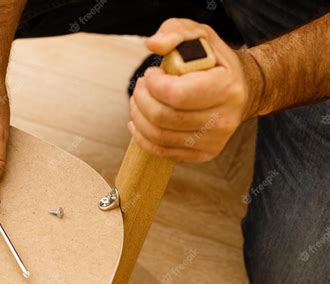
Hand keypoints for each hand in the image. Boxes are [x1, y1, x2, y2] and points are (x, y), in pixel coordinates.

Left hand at [129, 18, 259, 161]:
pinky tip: (138, 123)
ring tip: (137, 102)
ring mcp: (213, 141)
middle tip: (139, 87)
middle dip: (140, 99)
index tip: (151, 74)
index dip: (153, 84)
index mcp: (226, 88)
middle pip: (163, 117)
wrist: (243, 90)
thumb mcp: (200, 35)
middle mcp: (223, 119)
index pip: (177, 95)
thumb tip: (153, 45)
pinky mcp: (203, 154)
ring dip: (138, 117)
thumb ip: (175, 32)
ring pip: (159, 136)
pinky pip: (163, 151)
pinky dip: (143, 137)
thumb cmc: (215, 62)